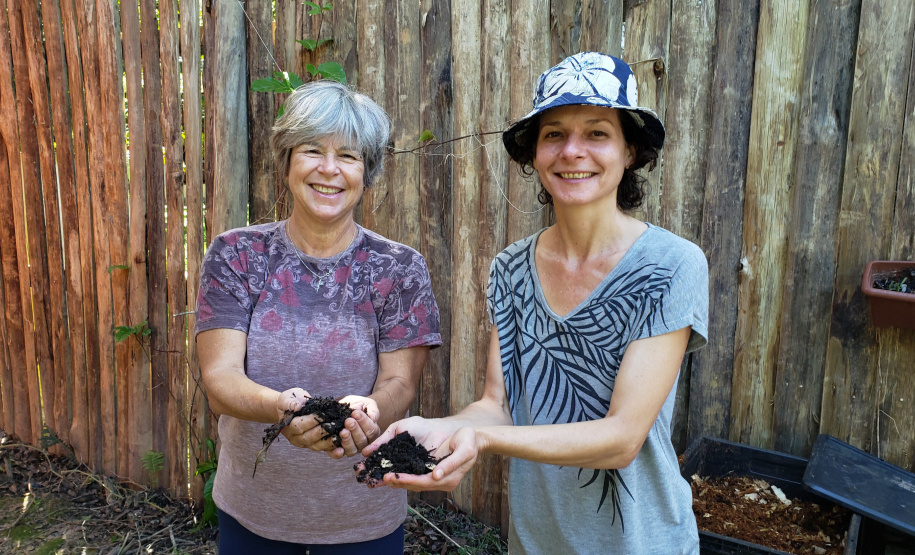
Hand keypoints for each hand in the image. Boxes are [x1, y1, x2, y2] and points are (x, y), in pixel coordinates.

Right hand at [274, 388, 336, 451]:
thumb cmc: (289, 401)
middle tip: (333, 426)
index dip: (310, 422)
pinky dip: (332, 450)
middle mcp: (296, 438)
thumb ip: (289, 402)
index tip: (322, 416)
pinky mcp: (315, 444)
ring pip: (317, 446)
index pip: (299, 426)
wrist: (292, 407)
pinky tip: (341, 448)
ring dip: (328, 443)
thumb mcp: (286, 398)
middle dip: (321, 432)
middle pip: (308, 438)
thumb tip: (296, 406)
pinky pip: (323, 448)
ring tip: (338, 437)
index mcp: (288, 427)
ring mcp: (305, 443)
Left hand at [327, 396, 379, 458]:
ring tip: (343, 431)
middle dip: (355, 430)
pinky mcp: (339, 451)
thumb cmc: (358, 406)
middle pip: (362, 441)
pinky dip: (337, 453)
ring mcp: (352, 448)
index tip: (356, 413)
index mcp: (372, 432)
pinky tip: (338, 449)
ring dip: (347, 441)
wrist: (345, 407)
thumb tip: (373, 418)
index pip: (371, 430)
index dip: (364, 422)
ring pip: (352, 449)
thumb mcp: (366, 404)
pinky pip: (338, 455)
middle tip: (348, 421)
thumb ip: (372, 410)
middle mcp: (364, 443)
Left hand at [357, 417, 476, 491]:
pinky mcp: (430, 469)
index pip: (422, 482)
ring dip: (395, 479)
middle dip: (395, 482)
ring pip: (411, 481)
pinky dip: (400, 472)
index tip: (389, 478)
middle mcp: (439, 481)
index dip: (406, 481)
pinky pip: (413, 473)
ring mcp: (434, 477)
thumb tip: (435, 476)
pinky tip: (387, 468)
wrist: (473, 435)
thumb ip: (451, 463)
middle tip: (376, 478)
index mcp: (447, 479)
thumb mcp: (465, 449)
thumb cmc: (469, 440)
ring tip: (376, 476)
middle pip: (414, 484)